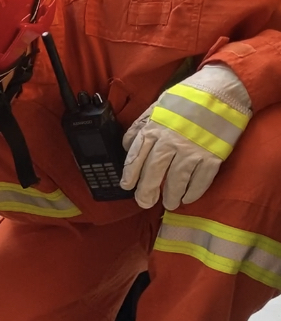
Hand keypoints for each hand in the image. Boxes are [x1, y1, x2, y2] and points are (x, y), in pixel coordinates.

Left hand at [120, 64, 251, 209]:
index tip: (127, 186)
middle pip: (154, 172)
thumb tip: (128, 145)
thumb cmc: (188, 98)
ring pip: (177, 180)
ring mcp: (193, 150)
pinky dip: (194, 192)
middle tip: (144, 202)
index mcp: (155, 129)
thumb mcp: (158, 106)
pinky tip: (188, 198)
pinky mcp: (213, 155)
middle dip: (146, 191)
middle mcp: (171, 141)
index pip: (136, 157)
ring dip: (171, 195)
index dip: (130, 174)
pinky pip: (201, 180)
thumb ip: (141, 126)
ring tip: (169, 203)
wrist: (223, 88)